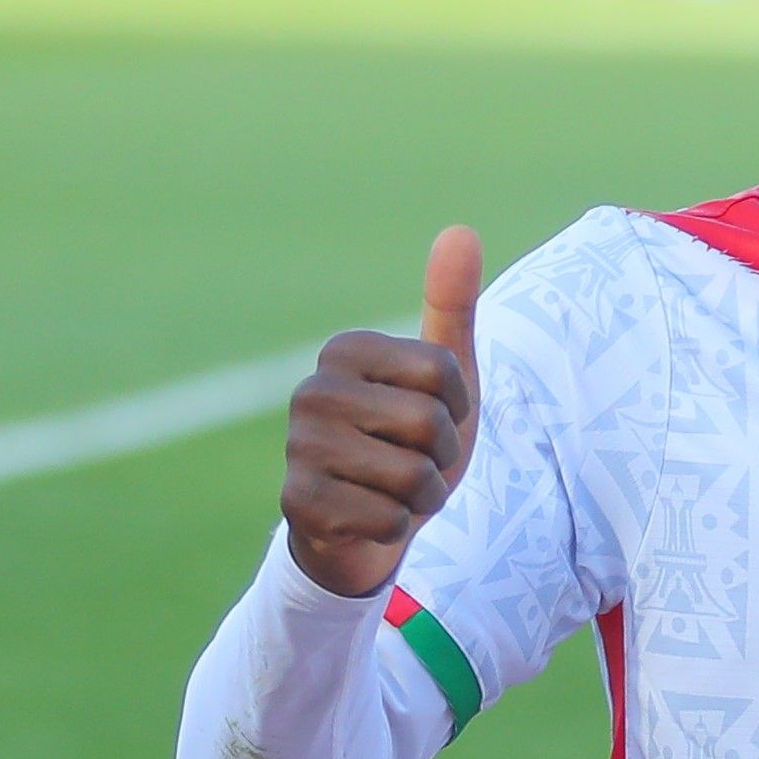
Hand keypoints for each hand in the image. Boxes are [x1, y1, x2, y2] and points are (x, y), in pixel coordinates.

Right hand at [282, 226, 480, 598]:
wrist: (367, 527)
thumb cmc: (411, 445)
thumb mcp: (444, 378)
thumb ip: (452, 306)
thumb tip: (461, 230)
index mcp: (345, 351)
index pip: (443, 373)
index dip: (456, 408)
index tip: (431, 418)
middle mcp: (311, 391)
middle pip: (428, 425)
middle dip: (440, 458)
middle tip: (413, 462)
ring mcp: (298, 446)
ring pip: (411, 477)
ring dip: (421, 497)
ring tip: (394, 491)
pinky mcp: (297, 503)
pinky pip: (388, 519)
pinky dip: (395, 528)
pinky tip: (369, 520)